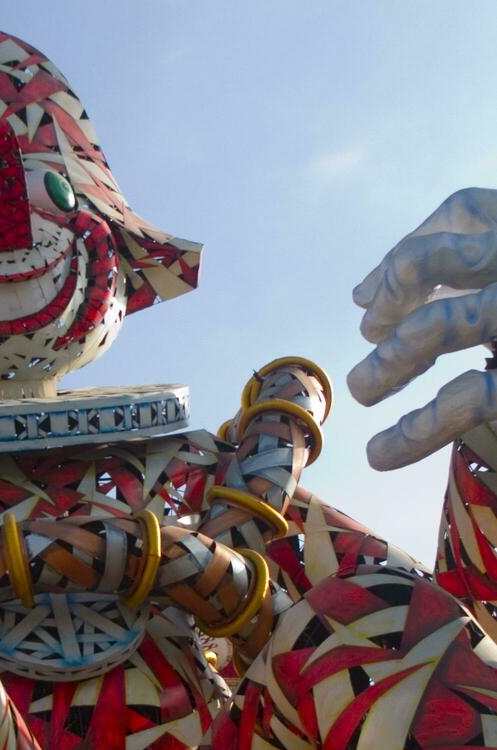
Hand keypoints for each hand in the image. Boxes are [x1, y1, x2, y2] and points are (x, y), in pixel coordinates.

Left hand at [348, 187, 496, 469]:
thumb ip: (474, 267)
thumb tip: (363, 297)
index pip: (467, 210)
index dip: (411, 245)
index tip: (371, 296)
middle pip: (436, 259)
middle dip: (391, 298)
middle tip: (368, 336)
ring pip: (439, 324)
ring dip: (389, 361)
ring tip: (361, 391)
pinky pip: (468, 397)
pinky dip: (414, 430)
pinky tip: (384, 453)